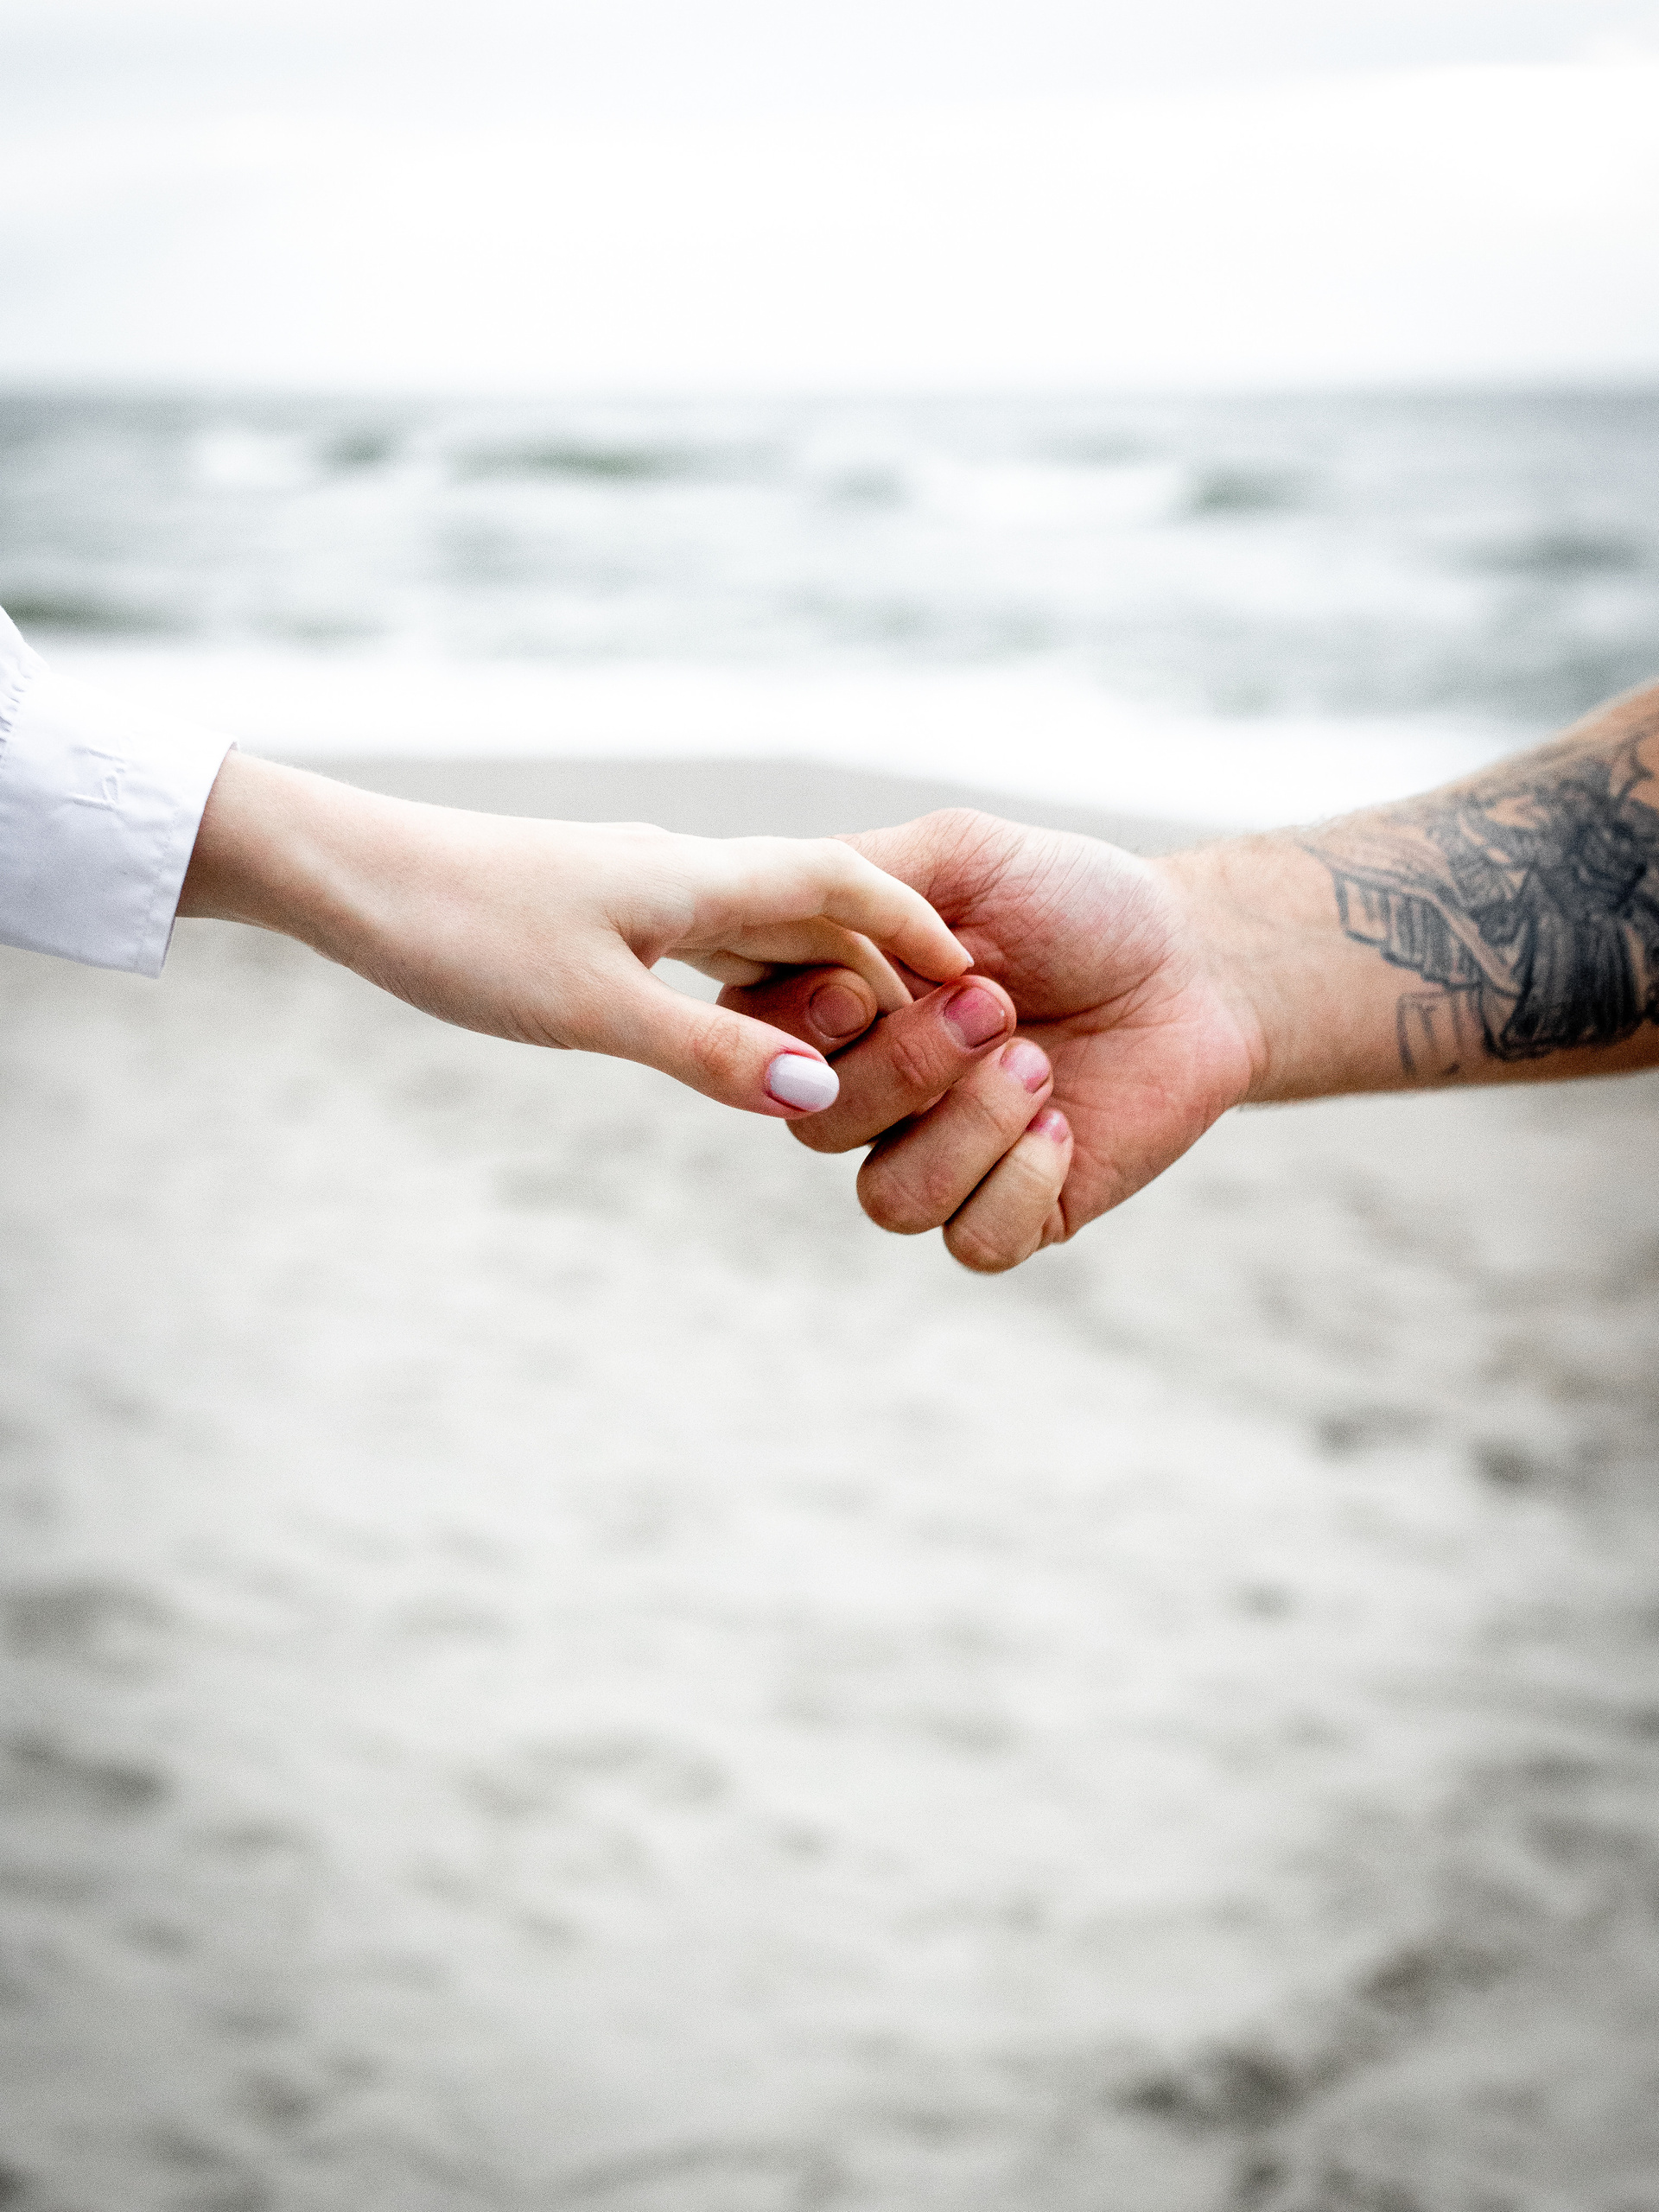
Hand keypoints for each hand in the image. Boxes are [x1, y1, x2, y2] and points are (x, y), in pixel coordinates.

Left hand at [179, 753, 969, 1116]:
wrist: (348, 871)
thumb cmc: (462, 929)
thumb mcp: (590, 1009)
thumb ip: (708, 1054)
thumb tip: (815, 1097)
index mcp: (697, 877)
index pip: (843, 882)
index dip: (916, 926)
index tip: (976, 977)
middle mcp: (683, 872)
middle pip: (815, 907)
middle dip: (885, 963)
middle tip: (943, 1032)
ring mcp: (640, 890)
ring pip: (762, 927)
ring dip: (820, 975)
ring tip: (871, 1041)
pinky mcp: (600, 913)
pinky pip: (710, 944)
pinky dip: (754, 982)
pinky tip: (751, 1023)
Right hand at [720, 809, 1264, 1265]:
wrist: (1195, 963)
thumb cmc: (1073, 900)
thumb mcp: (961, 855)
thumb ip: (861, 879)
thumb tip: (778, 915)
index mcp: (840, 1011)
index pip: (760, 1046)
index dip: (802, 1031)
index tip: (869, 987)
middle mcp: (873, 1096)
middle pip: (818, 1127)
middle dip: (906, 1066)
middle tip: (995, 1003)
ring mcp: (939, 1160)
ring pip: (889, 1199)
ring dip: (967, 1128)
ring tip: (1039, 1062)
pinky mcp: (1015, 1213)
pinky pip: (973, 1241)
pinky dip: (1018, 1184)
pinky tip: (1062, 1127)